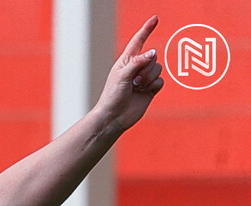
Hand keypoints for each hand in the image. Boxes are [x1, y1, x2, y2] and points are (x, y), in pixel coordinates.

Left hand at [95, 15, 163, 130]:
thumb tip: (153, 53)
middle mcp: (137, 68)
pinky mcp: (150, 90)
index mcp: (127, 61)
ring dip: (148, 78)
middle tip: (134, 81)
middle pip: (153, 57)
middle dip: (146, 67)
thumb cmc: (112, 96)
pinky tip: (144, 92)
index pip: (138, 41)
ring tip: (137, 87)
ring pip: (158, 68)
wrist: (114, 117)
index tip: (155, 19)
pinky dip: (153, 86)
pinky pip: (160, 81)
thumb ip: (138, 62)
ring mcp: (144, 79)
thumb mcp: (122, 75)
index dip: (147, 30)